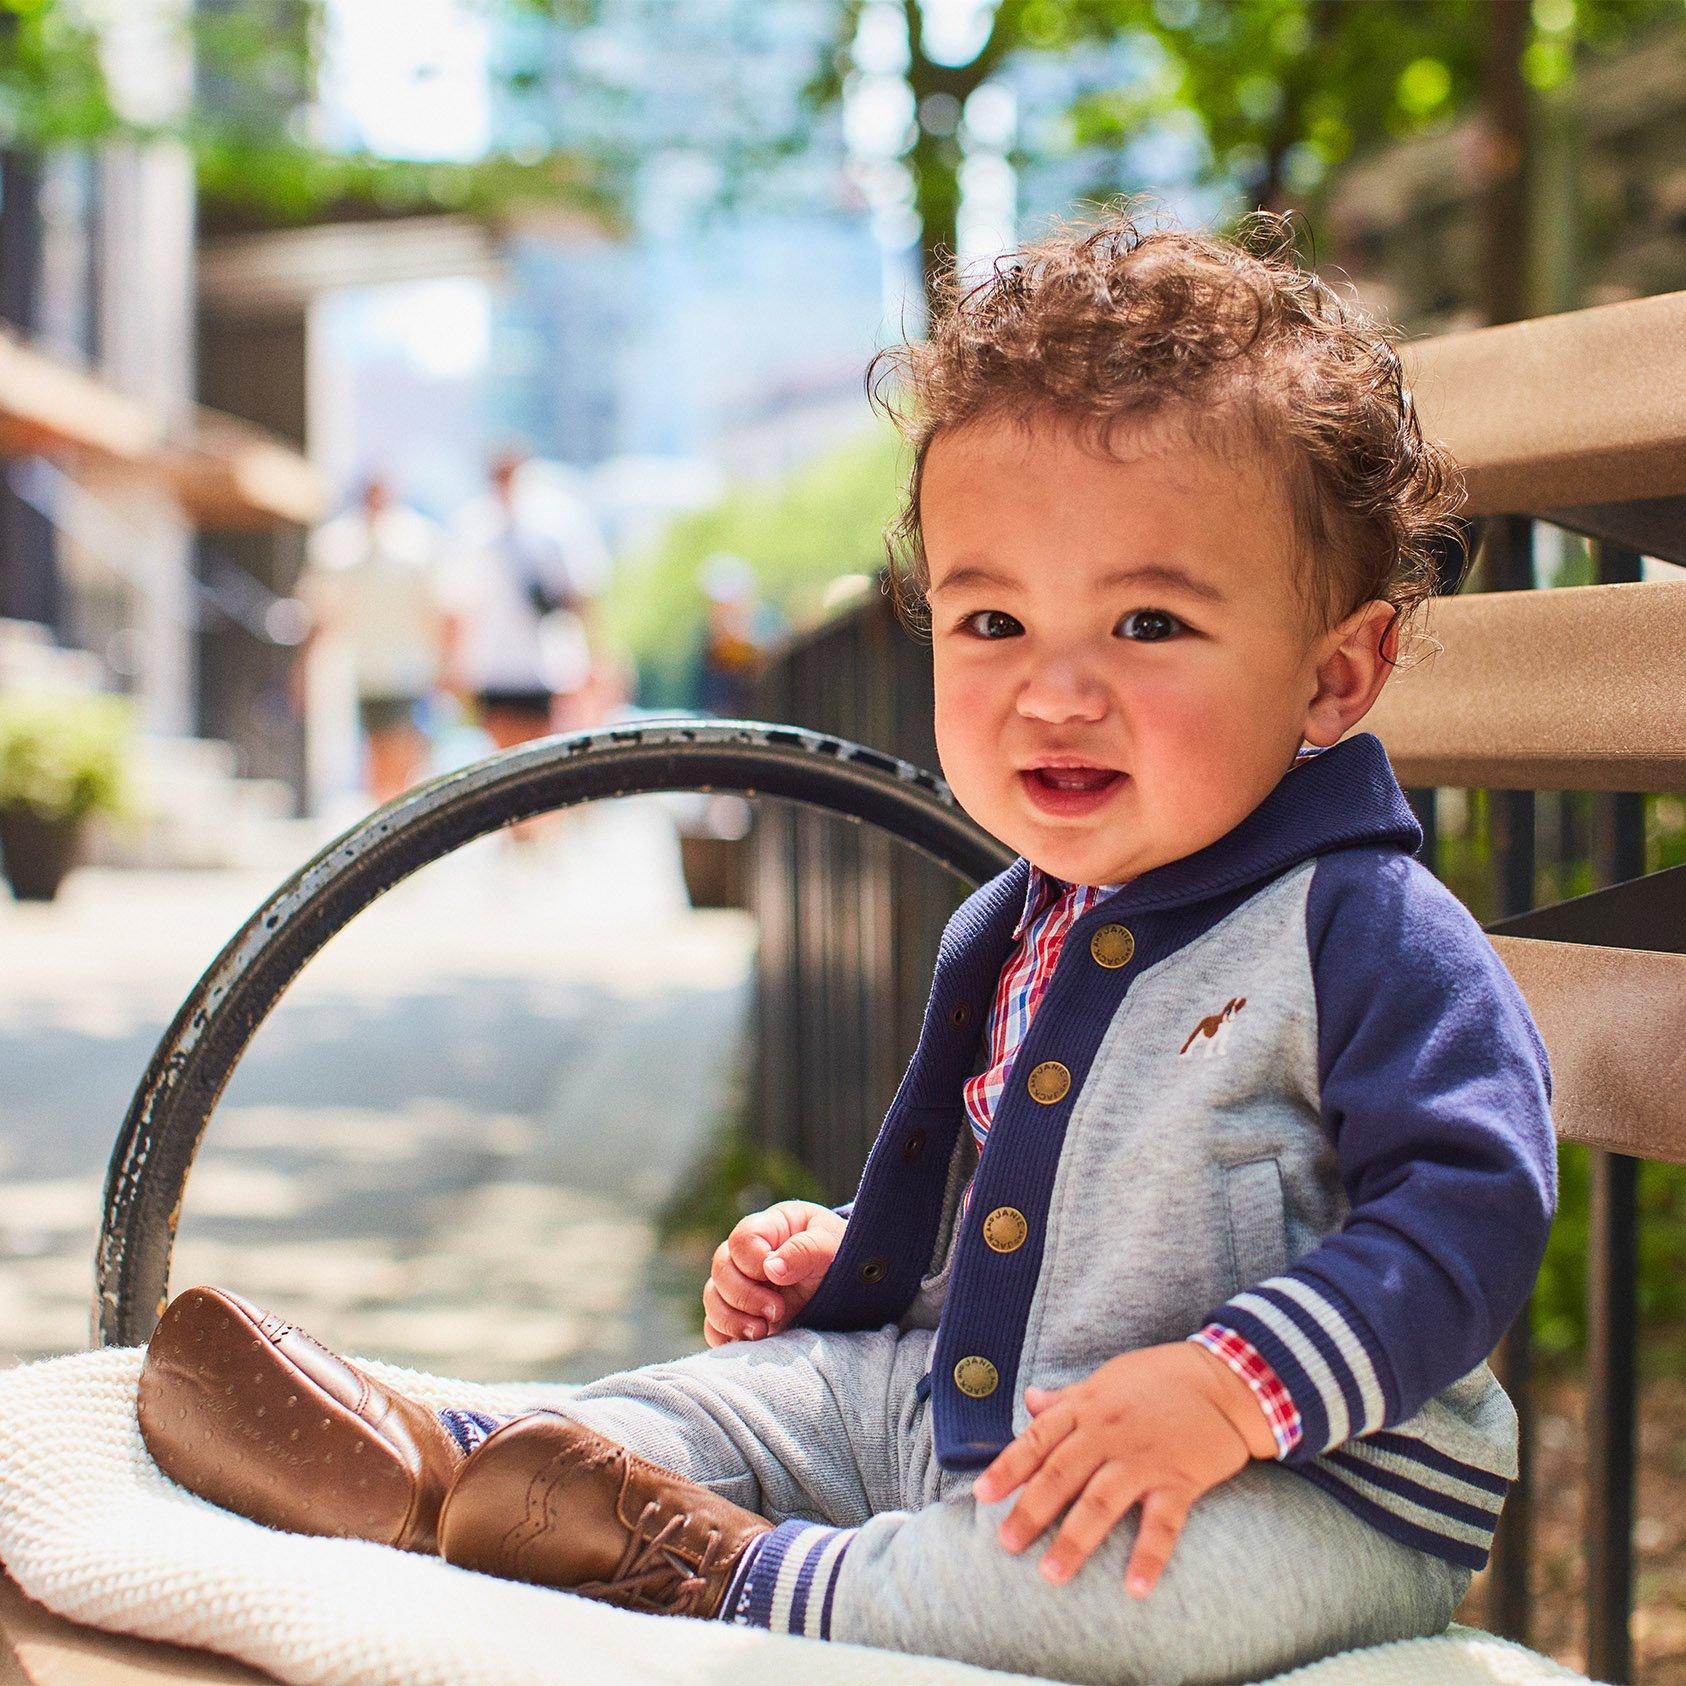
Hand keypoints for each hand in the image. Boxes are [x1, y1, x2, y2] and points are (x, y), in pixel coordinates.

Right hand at [702, 1200, 846, 1347]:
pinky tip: (749, 1343)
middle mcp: (749, 1256)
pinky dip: (725, 1335)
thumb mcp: (831, 1245)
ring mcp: (743, 1286)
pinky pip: (714, 1326)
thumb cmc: (844, 1257)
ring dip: (731, 1318)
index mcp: (770, 1228)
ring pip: (713, 1298)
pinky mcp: (743, 1316)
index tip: (779, 1278)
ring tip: (761, 1332)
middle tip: (776, 1311)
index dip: (753, 1260)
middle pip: (721, 1268)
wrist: (857, 1291)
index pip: (742, 1239)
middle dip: (744, 1294)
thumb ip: (804, 1251)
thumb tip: (771, 1269)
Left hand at [971, 1342, 1276, 1596]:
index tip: (981, 1494)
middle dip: (1032, 1510)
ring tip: (1051, 1574)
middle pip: (1062, 1473)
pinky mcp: (1180, 1479)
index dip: (1008, 1467)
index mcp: (1088, 1407)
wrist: (1227, 1378)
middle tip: (1007, 1544)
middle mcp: (1109, 1432)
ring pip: (1101, 1501)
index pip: (1038, 1438)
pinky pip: (1162, 1522)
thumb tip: (1029, 1400)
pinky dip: (1148, 1555)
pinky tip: (1134, 1587)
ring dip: (1075, 1539)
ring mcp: (1144, 1457)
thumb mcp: (1107, 1378)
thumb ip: (1067, 1397)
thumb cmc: (1161, 1378)